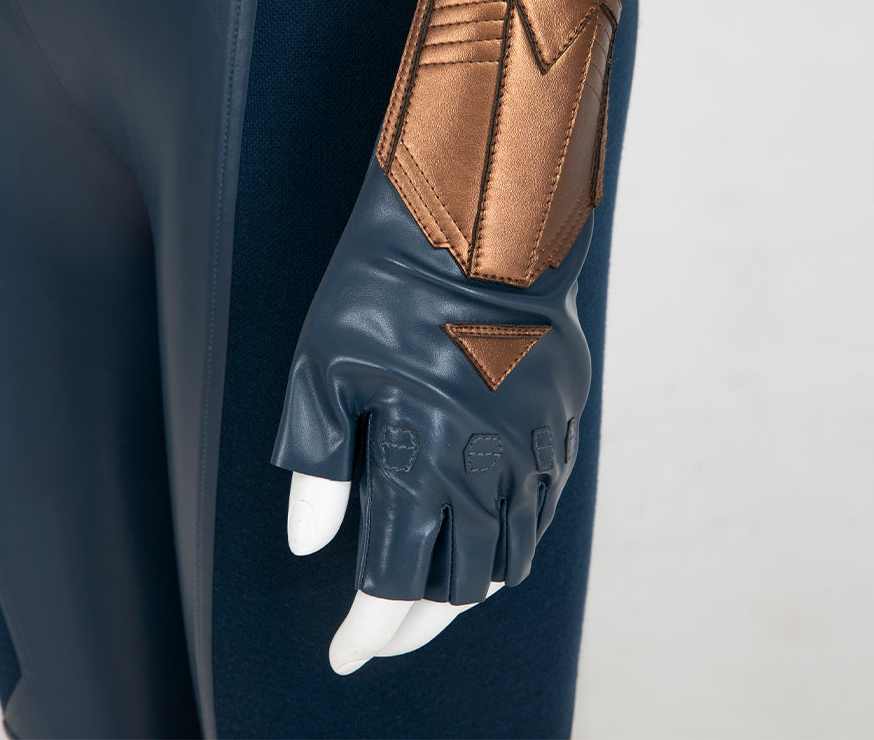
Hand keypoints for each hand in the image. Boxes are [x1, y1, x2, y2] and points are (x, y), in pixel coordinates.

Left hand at [271, 0, 620, 672]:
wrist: (479, 222)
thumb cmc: (385, 286)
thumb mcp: (323, 367)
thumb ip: (317, 465)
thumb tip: (311, 544)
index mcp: (423, 458)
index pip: (395, 582)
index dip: (367, 631)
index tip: (344, 653)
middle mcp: (487, 467)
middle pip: (458, 586)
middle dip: (415, 623)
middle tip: (383, 632)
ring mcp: (533, 447)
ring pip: (511, 557)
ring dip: (467, 590)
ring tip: (430, 595)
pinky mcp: (562, 422)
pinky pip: (544, 509)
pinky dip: (511, 543)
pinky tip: (487, 538)